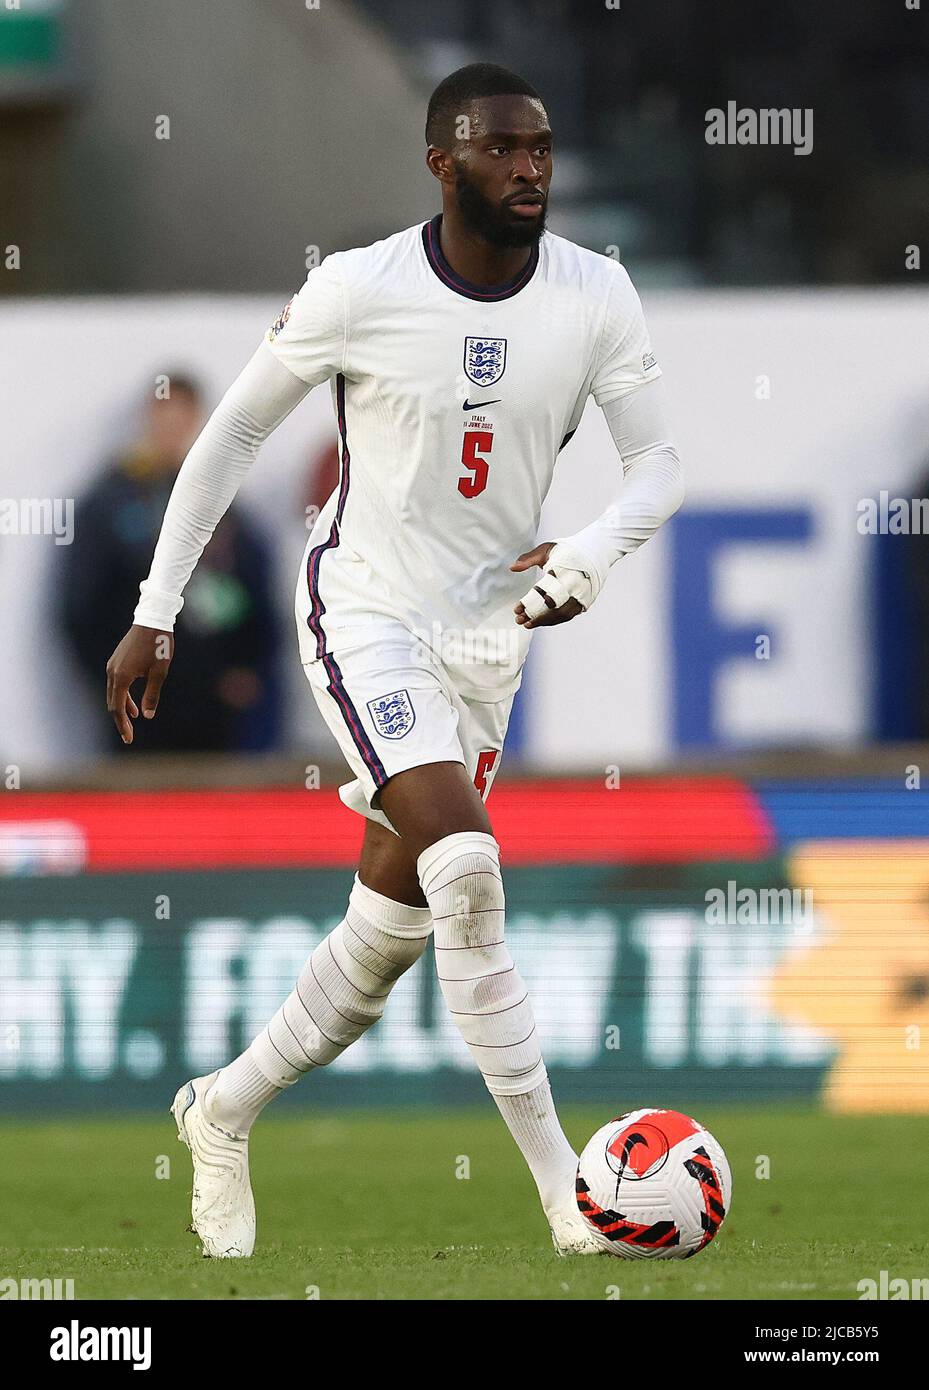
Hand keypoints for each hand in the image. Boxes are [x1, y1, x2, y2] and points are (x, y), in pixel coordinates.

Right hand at [106, 624, 173, 743]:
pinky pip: (116, 683)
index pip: (118, 708)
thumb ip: (152, 695)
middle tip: (129, 736)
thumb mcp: (159, 673)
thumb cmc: (158, 646)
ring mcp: (112, 665)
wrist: (152, 620)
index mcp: (121, 677)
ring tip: (133, 720)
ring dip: (122, 707)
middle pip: (112, 703)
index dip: (122, 726)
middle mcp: (112, 672)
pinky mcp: (116, 660)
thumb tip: (147, 715)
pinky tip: (132, 703)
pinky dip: (123, 695)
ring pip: (113, 693)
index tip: (129, 739)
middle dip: (120, 720)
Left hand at [510, 542, 584, 628]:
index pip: (550, 591)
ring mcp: (582, 596)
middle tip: (520, 620)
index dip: (533, 602)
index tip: (518, 608)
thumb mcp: (546, 550)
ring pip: (563, 615)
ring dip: (545, 621)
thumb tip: (512, 568)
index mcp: (570, 573)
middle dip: (538, 617)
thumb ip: (529, 559)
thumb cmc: (566, 551)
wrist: (591, 553)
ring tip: (526, 623)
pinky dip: (552, 619)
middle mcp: (578, 587)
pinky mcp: (582, 602)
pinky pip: (567, 615)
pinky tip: (538, 620)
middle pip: (558, 609)